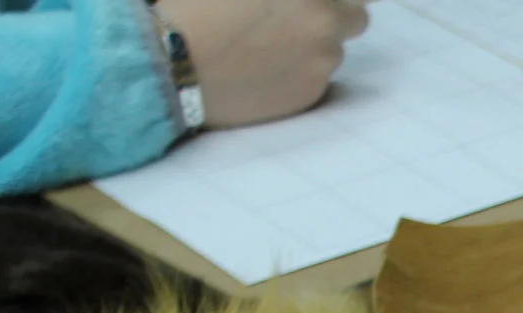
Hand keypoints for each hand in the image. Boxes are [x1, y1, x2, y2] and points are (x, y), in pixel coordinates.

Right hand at [155, 0, 373, 128]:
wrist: (168, 62)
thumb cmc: (192, 4)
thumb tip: (285, 1)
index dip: (323, 0)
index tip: (304, 5)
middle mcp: (324, 19)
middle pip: (355, 15)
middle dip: (332, 14)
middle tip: (295, 17)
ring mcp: (322, 60)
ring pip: (334, 49)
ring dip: (313, 44)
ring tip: (265, 44)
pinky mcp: (311, 94)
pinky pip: (319, 78)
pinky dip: (300, 72)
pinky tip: (262, 68)